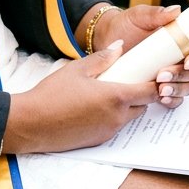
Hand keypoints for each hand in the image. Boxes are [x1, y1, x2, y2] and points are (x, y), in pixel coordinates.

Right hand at [3, 42, 157, 153]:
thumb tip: (120, 47)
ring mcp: (109, 132)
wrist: (34, 123)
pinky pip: (114, 126)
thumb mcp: (77, 69)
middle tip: (130, 79)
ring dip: (126, 106)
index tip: (155, 74)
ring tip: (109, 91)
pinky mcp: (99, 141)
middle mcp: (117, 118)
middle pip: (142, 106)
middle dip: (140, 94)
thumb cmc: (54, 93)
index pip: (149, 92)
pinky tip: (95, 106)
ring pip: (128, 117)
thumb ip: (102, 58)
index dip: (155, 83)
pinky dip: (113, 116)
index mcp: (115, 97)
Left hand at [89, 3, 188, 108]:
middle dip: (182, 76)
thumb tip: (176, 10)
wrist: (106, 39)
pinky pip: (175, 98)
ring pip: (187, 86)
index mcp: (181, 38)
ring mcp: (172, 73)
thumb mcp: (138, 16)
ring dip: (177, 89)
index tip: (188, 61)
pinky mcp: (162, 86)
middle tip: (162, 75)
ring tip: (161, 89)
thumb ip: (155, 13)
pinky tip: (162, 98)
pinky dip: (172, 100)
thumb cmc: (125, 25)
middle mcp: (180, 57)